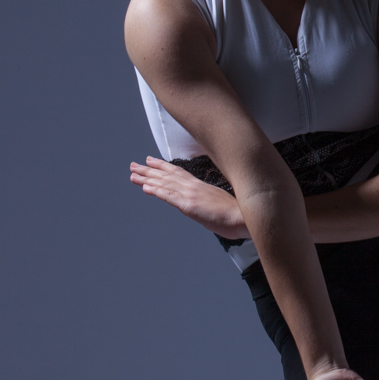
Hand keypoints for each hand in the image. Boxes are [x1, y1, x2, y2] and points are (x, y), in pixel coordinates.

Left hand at [129, 156, 246, 238]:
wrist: (245, 218)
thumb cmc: (236, 215)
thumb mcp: (217, 204)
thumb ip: (206, 202)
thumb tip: (199, 205)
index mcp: (201, 187)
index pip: (178, 173)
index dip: (163, 166)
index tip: (150, 161)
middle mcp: (194, 187)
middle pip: (167, 175)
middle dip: (149, 170)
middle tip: (134, 165)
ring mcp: (191, 195)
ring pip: (165, 183)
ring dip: (147, 178)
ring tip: (133, 174)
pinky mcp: (190, 205)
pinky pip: (169, 196)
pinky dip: (156, 191)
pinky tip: (145, 187)